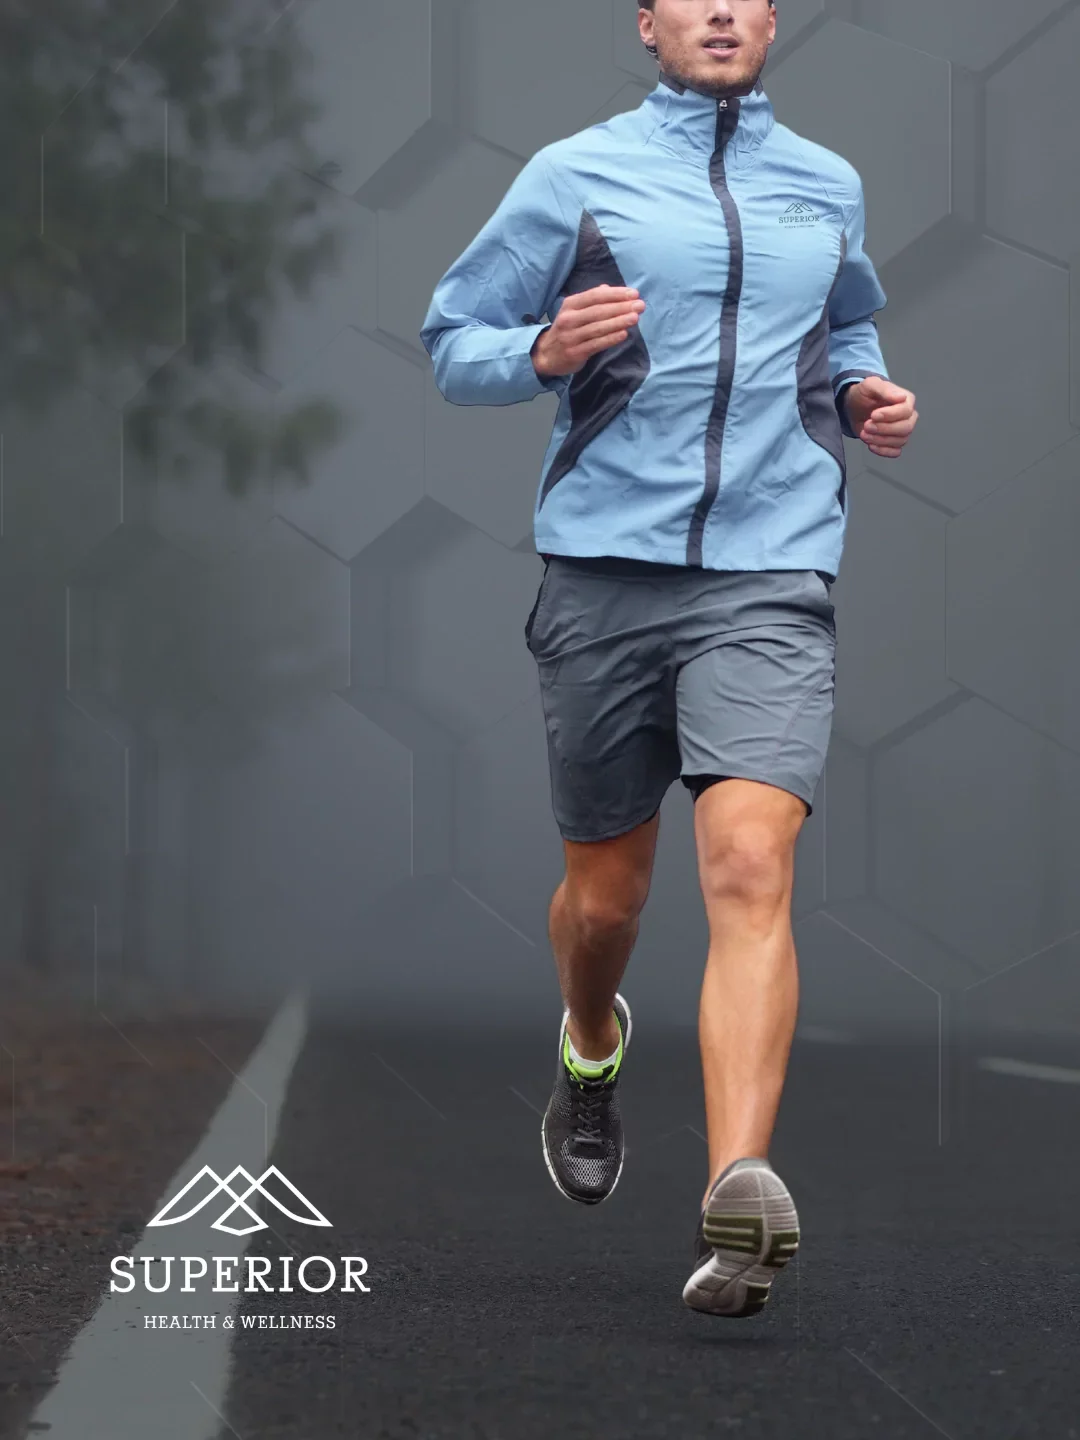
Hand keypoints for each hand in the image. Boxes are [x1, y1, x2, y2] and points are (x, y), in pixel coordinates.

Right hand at [531, 284, 645, 378]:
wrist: (546, 354)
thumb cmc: (568, 329)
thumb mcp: (575, 311)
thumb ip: (592, 300)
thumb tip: (609, 289)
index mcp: (570, 304)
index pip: (595, 296)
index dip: (615, 294)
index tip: (634, 293)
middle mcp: (569, 319)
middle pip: (598, 311)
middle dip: (621, 307)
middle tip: (640, 305)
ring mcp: (571, 336)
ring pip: (598, 328)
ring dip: (618, 322)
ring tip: (635, 318)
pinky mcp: (575, 353)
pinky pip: (596, 344)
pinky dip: (610, 339)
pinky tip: (623, 334)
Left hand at [844, 375, 917, 458]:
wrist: (854, 407)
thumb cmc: (864, 394)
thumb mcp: (870, 385)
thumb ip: (885, 389)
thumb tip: (902, 397)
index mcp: (906, 400)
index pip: (906, 411)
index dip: (890, 415)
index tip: (873, 415)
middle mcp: (908, 416)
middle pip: (905, 428)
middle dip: (884, 429)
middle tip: (866, 425)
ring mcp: (902, 431)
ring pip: (900, 441)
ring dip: (880, 440)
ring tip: (864, 434)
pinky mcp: (894, 442)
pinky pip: (895, 452)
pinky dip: (883, 451)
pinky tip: (871, 445)